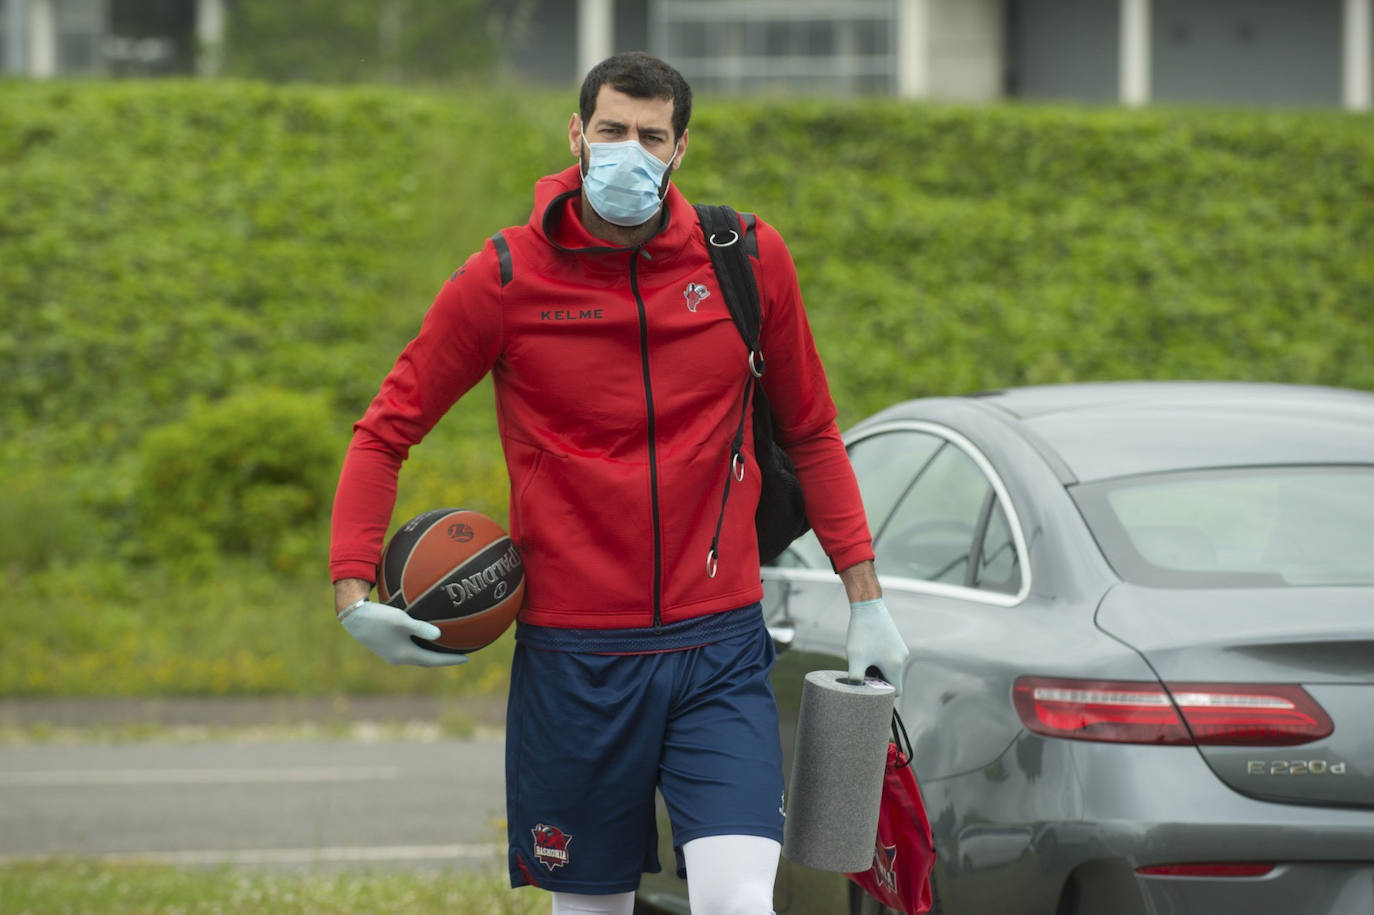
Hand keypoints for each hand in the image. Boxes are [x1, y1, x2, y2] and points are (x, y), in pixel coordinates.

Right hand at [338, 600, 469, 666]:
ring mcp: (391, 653)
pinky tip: (424, 637)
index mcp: (405, 655)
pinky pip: (409, 649)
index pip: (433, 661)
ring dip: (432, 654)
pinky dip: (421, 646)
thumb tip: (439, 635)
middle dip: (443, 659)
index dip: (450, 660)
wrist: (353, 617)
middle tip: (459, 657)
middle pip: (426, 661)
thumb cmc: (378, 616)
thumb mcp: (401, 620)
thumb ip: (420, 628)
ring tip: (445, 649)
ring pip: (417, 656)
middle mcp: (399, 657)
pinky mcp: (386, 646)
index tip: (467, 660)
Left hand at [845, 598, 907, 694]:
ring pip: (889, 668)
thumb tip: (856, 693)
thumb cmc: (862, 632)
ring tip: (863, 657)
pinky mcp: (896, 642)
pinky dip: (878, 658)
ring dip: (876, 668)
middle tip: (861, 670)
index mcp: (895, 666)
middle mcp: (902, 658)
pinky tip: (867, 649)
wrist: (868, 606)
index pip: (895, 691)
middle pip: (891, 679)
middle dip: (877, 679)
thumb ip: (856, 680)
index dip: (883, 695)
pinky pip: (889, 657)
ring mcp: (900, 649)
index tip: (870, 690)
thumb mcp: (855, 658)